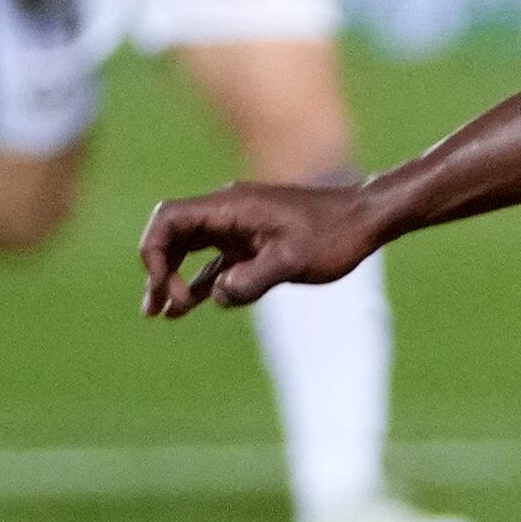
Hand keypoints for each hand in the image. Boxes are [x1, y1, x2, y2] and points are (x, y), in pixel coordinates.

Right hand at [142, 180, 385, 314]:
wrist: (367, 218)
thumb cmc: (333, 235)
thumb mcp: (292, 260)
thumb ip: (252, 280)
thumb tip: (216, 297)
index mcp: (230, 208)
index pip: (170, 219)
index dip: (153, 251)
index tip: (164, 287)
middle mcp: (228, 212)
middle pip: (173, 234)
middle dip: (158, 269)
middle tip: (158, 308)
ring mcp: (240, 227)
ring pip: (191, 248)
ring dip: (173, 277)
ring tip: (159, 313)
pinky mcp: (253, 242)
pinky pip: (215, 261)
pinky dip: (200, 281)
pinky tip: (188, 307)